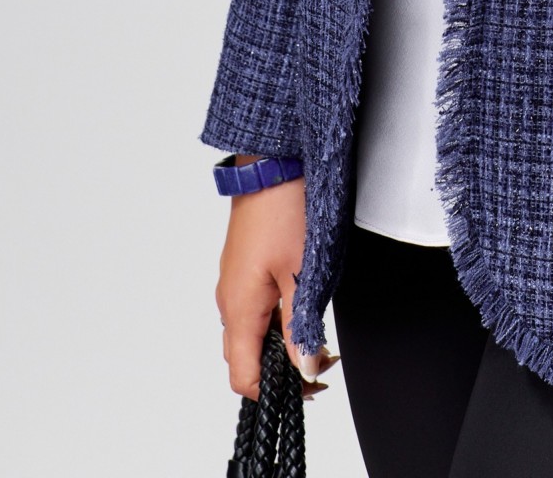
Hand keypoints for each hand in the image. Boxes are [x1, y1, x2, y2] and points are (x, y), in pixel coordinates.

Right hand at [215, 176, 337, 400]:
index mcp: (240, 308)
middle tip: (323, 357)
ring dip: (281, 343)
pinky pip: (253, 308)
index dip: (277, 391)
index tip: (313, 382)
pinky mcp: (242, 266)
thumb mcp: (302, 273)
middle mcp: (229, 300)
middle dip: (282, 370)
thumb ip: (301, 327)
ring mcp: (234, 282)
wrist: (273, 162)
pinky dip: (276, 320)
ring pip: (251, 333)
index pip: (243, 378)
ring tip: (318, 333)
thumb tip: (305, 369)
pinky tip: (302, 306)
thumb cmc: (285, 210)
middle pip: (245, 359)